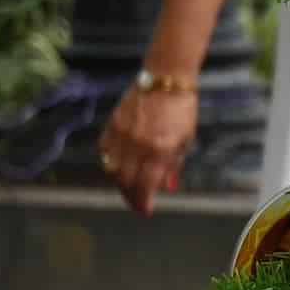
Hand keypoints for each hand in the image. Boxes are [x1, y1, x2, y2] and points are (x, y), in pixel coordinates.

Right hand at [98, 81, 195, 215]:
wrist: (165, 79)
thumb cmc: (181, 108)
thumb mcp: (185, 139)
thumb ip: (174, 164)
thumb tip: (168, 186)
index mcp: (160, 148)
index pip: (146, 184)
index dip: (144, 201)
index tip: (145, 210)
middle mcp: (138, 144)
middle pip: (127, 180)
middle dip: (131, 197)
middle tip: (136, 204)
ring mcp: (122, 134)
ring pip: (112, 169)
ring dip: (119, 184)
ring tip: (128, 190)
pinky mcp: (111, 124)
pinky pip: (104, 151)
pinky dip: (109, 164)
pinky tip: (116, 169)